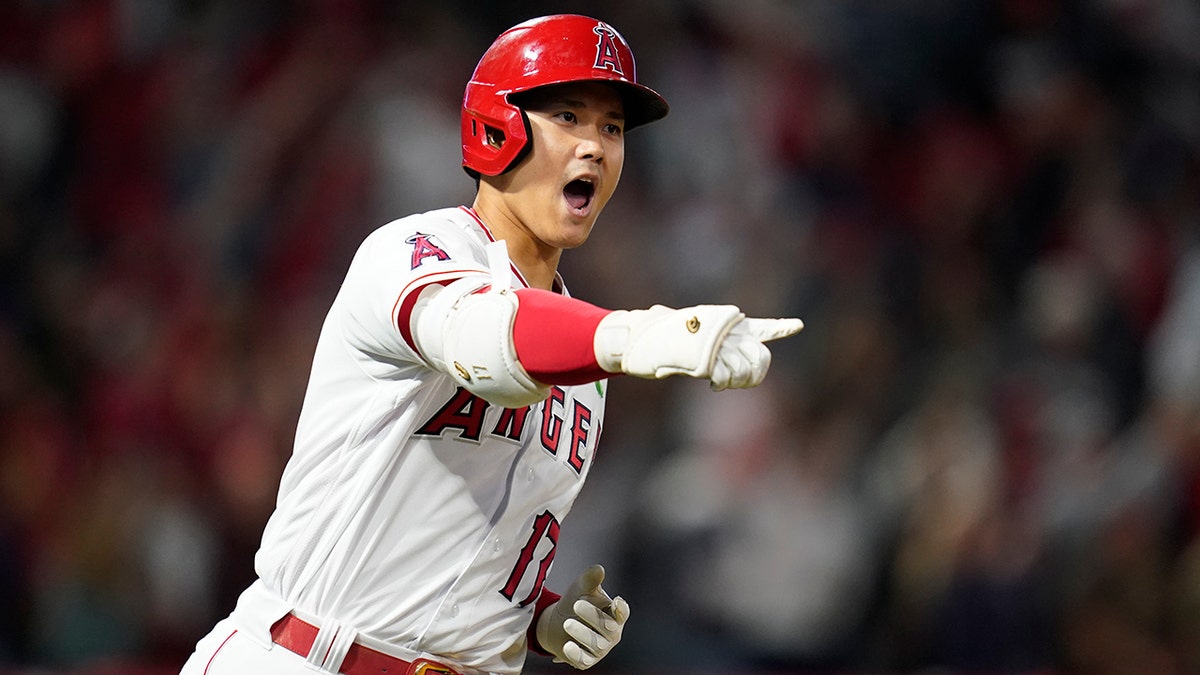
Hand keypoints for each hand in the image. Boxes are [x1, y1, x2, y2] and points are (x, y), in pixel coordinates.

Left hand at [536, 565, 628, 669]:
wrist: (557, 623)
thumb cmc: (577, 602)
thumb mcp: (581, 588)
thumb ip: (590, 579)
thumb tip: (599, 569)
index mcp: (615, 614)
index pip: (622, 613)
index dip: (621, 609)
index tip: (616, 601)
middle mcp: (612, 633)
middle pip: (608, 627)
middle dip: (593, 616)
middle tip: (576, 604)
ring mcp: (601, 649)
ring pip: (596, 644)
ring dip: (582, 633)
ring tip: (566, 623)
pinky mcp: (587, 660)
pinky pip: (584, 660)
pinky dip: (576, 654)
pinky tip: (566, 646)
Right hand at [594, 305, 802, 389]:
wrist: (637, 337)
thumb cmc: (655, 337)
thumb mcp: (680, 331)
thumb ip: (693, 335)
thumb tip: (659, 316)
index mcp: (724, 324)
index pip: (759, 326)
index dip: (780, 327)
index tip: (797, 325)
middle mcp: (725, 331)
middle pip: (760, 356)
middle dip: (753, 374)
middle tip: (733, 380)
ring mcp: (717, 344)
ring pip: (745, 369)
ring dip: (735, 382)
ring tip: (719, 381)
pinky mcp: (708, 358)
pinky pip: (726, 377)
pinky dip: (721, 384)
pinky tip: (711, 383)